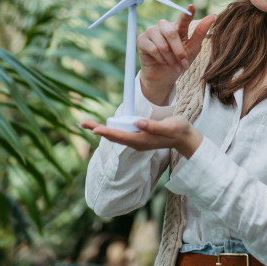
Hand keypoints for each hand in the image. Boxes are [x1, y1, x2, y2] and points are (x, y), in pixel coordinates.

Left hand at [79, 116, 203, 157]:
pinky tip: (103, 127)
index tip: (94, 129)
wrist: (184, 138)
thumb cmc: (177, 130)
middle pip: (113, 136)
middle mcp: (136, 142)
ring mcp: (137, 141)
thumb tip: (136, 123)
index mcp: (142, 141)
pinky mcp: (138, 137)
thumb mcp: (168, 127)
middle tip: (81, 123)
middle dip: (97, 129)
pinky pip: (120, 134)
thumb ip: (153, 126)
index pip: (120, 136)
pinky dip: (109, 129)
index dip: (107, 132)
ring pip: (115, 135)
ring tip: (86, 124)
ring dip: (101, 129)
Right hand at [137, 6, 215, 105]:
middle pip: (171, 33)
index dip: (187, 13)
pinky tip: (162, 62)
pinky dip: (160, 59)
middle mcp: (164, 26)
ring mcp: (151, 31)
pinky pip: (153, 49)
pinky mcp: (141, 40)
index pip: (183, 18)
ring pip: (162, 44)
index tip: (191, 7)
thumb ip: (200, 33)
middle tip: (184, 64)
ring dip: (170, 58)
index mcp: (177, 27)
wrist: (164, 76)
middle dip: (178, 51)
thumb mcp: (193, 49)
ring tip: (174, 65)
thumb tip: (213, 16)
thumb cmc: (179, 61)